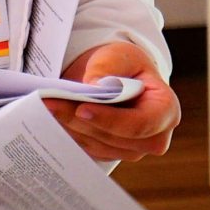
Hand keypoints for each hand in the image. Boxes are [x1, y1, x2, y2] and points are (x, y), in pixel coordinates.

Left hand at [54, 43, 179, 162]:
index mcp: (165, 111)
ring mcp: (132, 150)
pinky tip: (50, 119)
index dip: (111, 120)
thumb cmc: (125, 65)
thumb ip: (109, 67)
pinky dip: (68, 134)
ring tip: (45, 107)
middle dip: (80, 121)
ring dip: (70, 127)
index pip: (140, 124)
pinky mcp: (110, 154)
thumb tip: (94, 86)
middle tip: (50, 104)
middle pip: (113, 138)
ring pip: (97, 145)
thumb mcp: (120, 55)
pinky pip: (87, 149)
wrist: (117, 76)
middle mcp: (153, 138)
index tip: (82, 109)